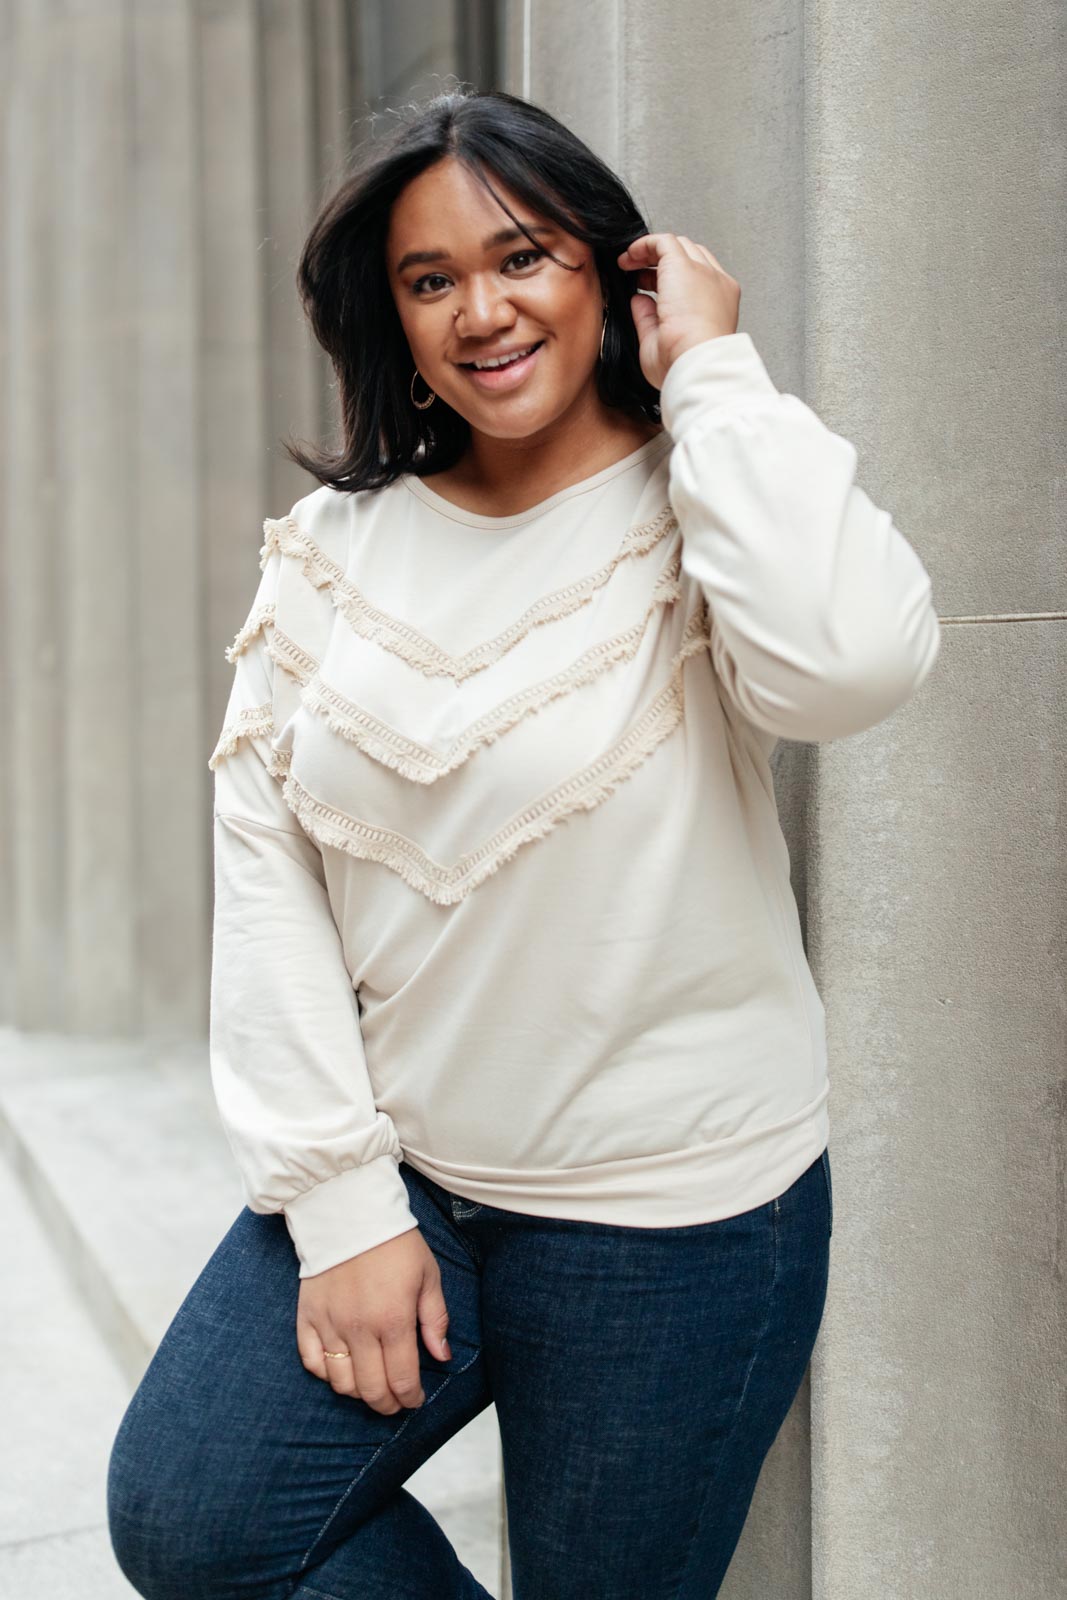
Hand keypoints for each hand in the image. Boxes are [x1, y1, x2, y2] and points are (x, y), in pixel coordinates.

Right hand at [296, 1227, 451, 1414]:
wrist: (349, 1210)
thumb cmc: (393, 1241)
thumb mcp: (427, 1275)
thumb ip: (435, 1318)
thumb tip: (443, 1356)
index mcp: (394, 1320)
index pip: (402, 1380)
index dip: (411, 1398)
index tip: (415, 1399)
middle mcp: (360, 1329)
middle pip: (371, 1390)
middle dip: (387, 1404)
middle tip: (395, 1401)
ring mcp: (330, 1325)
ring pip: (341, 1383)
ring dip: (358, 1392)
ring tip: (370, 1383)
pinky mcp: (308, 1317)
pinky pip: (312, 1362)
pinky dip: (326, 1373)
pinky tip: (340, 1367)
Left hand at [616, 232, 739, 389]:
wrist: (699, 362)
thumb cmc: (685, 363)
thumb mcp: (662, 342)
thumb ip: (650, 319)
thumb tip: (639, 299)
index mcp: (718, 304)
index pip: (698, 275)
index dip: (671, 276)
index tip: (650, 287)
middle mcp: (715, 283)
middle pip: (690, 255)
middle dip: (661, 263)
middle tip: (638, 277)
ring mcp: (703, 272)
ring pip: (678, 245)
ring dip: (651, 252)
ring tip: (628, 263)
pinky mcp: (684, 266)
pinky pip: (662, 242)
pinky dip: (643, 245)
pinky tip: (628, 257)